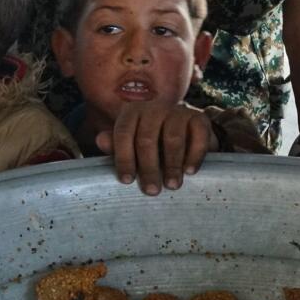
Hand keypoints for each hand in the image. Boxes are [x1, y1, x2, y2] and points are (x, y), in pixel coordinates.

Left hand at [97, 102, 218, 195]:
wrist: (186, 134)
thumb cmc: (152, 144)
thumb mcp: (131, 145)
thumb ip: (116, 146)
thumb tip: (100, 141)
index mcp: (132, 113)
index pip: (123, 133)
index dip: (124, 158)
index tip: (126, 181)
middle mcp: (154, 108)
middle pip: (147, 138)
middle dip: (148, 167)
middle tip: (151, 191)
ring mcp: (178, 111)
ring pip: (172, 138)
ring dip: (172, 164)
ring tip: (172, 185)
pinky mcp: (199, 118)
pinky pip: (197, 136)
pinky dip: (194, 155)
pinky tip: (190, 171)